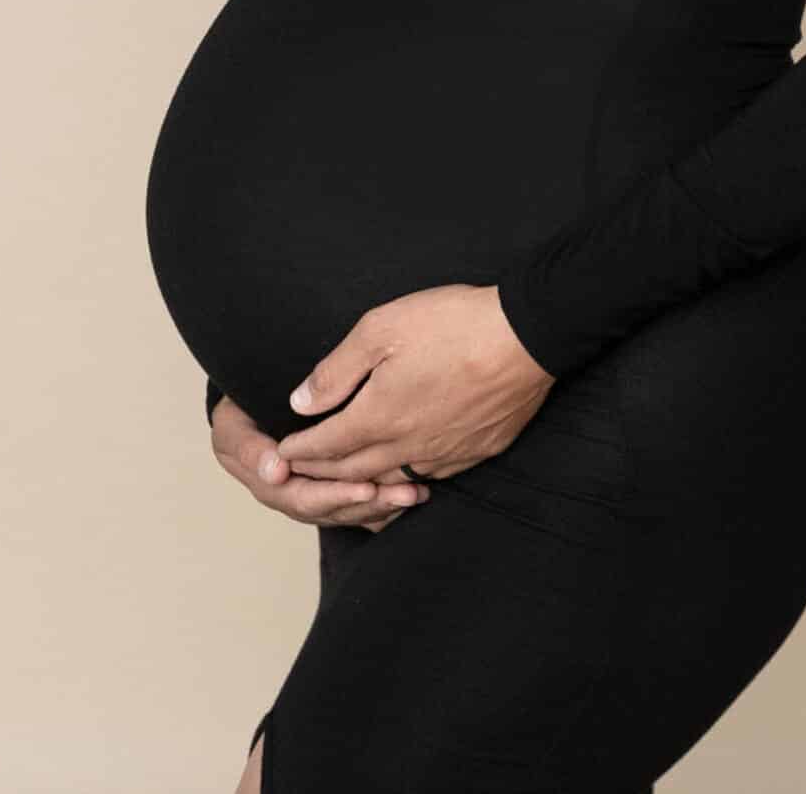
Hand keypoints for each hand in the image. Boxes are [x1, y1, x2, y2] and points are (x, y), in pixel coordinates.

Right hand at [210, 392, 430, 532]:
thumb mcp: (232, 425)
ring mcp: (312, 495)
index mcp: (267, 485)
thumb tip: (276, 471)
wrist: (247, 403)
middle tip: (407, 493)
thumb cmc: (241, 409)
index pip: (304, 498)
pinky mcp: (331, 488)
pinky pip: (360, 505)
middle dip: (372, 503)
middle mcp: (292, 497)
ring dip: (385, 504)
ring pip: (352, 510)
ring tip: (418, 494)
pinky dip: (386, 504)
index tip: (366, 488)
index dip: (336, 496)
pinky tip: (414, 496)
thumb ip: (249, 447)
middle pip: (336, 511)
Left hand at [273, 283, 555, 482]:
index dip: (300, 451)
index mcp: (380, 416)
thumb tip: (302, 402)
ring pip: (391, 479)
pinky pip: (430, 476)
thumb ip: (336, 370)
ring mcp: (446, 454)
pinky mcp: (476, 452)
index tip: (279, 454)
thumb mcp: (380, 329)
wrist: (526, 336)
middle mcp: (410, 445)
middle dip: (320, 472)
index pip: (327, 445)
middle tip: (298, 471)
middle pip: (354, 470)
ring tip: (341, 479)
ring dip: (360, 482)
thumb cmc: (451, 324)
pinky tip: (400, 472)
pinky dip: (403, 479)